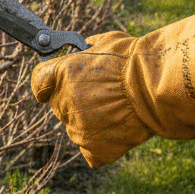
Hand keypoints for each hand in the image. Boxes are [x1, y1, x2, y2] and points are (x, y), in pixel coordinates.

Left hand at [31, 4, 194, 167]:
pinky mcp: (95, 148)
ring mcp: (78, 128)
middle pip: (60, 106)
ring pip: (76, 128)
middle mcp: (64, 102)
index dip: (48, 83)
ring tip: (117, 111)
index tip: (56, 83)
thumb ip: (85, 49)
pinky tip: (117, 131)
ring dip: (90, 122)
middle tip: (102, 94)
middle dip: (76, 100)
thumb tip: (81, 48)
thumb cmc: (135, 60)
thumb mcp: (105, 42)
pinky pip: (91, 151)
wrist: (155, 87)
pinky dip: (102, 145)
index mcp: (62, 74)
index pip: (39, 83)